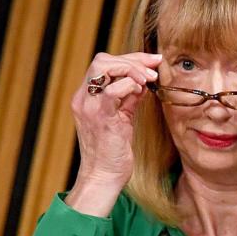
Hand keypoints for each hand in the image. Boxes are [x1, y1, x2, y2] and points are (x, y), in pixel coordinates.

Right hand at [65, 52, 160, 214]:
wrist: (102, 177)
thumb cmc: (112, 151)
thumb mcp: (120, 118)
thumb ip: (128, 99)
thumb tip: (143, 83)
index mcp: (86, 97)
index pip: (103, 64)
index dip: (129, 59)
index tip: (151, 62)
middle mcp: (84, 98)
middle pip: (101, 60)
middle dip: (132, 59)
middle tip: (153, 69)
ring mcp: (90, 107)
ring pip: (104, 67)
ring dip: (132, 69)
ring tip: (148, 80)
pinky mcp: (101, 117)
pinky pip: (112, 90)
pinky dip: (130, 85)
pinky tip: (141, 92)